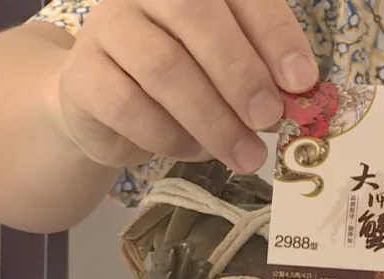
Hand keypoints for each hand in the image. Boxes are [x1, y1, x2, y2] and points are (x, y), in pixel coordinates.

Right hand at [50, 0, 317, 172]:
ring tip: (246, 155)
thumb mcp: (226, 69)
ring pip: (164, 66)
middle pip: (196, 17)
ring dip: (213, 118)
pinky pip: (129, 106)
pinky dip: (170, 136)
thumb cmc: (182, 80)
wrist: (104, 104)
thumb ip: (260, 70)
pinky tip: (195, 150)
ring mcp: (107, 27)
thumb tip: (297, 94)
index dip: (275, 34)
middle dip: (241, 74)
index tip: (302, 80)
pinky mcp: (81, 75)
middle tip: (269, 119)